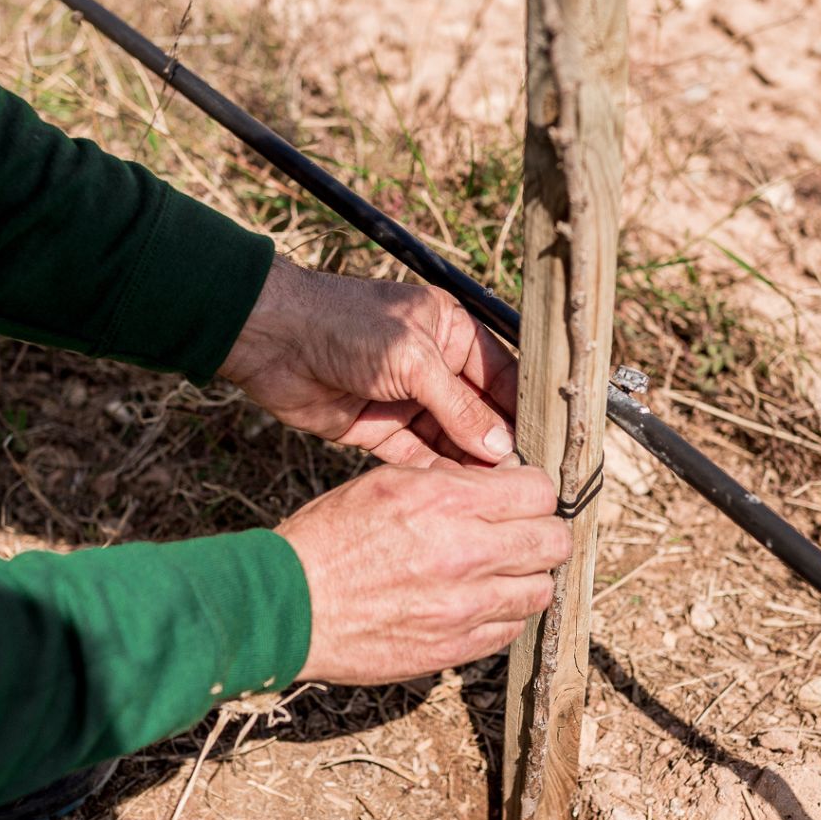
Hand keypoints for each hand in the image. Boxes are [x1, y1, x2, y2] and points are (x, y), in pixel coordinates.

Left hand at [220, 256, 517, 466]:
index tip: (547, 442)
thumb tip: (501, 446)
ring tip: (500, 492)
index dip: (522, 407)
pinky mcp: (380, 429)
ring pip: (450, 439)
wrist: (273, 340)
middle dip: (499, 442)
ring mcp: (406, 399)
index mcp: (450, 331)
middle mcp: (434, 366)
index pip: (501, 374)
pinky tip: (461, 493)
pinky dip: (436, 473)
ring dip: (470, 463)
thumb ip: (458, 407)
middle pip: (478, 412)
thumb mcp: (413, 361)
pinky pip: (417, 456)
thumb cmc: (346, 326)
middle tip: (529, 477)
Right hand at [276, 464, 570, 682]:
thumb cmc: (332, 540)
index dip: (534, 494)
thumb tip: (503, 485)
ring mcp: (465, 607)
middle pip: (555, 542)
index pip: (541, 493)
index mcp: (448, 502)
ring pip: (542, 590)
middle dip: (543, 534)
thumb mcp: (388, 485)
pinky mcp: (456, 649)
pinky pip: (512, 629)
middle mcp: (466, 553)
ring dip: (527, 578)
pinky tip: (477, 604)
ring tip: (498, 573)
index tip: (523, 500)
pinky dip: (503, 615)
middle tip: (522, 536)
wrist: (289, 606)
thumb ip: (454, 484)